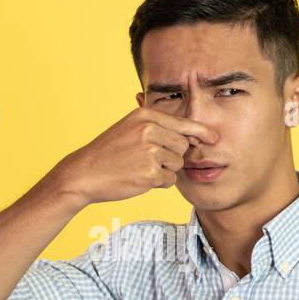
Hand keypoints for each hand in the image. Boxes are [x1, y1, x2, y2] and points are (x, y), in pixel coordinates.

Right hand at [53, 107, 218, 204]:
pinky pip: (169, 180)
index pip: (182, 123)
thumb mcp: (129, 128)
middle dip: (173, 155)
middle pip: (183, 146)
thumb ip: (157, 127)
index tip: (214, 138)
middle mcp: (149, 131)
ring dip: (165, 170)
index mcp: (145, 116)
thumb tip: (192, 135)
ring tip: (141, 168)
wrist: (84, 173)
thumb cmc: (108, 152)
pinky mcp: (149, 173)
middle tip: (151, 160)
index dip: (201, 132)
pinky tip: (140, 178)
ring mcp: (149, 152)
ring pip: (177, 164)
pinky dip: (159, 183)